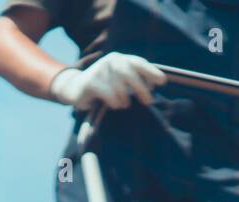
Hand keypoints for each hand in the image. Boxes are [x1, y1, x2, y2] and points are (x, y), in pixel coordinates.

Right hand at [50, 53, 166, 110]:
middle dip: (141, 88)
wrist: (76, 89)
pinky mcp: (89, 82)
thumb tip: (158, 84)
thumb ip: (138, 80)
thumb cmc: (106, 87)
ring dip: (125, 98)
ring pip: (119, 87)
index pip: (138, 62)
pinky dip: (115, 102)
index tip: (162, 82)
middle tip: (149, 102)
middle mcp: (109, 61)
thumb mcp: (121, 81)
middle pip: (129, 73)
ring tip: (125, 104)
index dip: (151, 71)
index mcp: (120, 59)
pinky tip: (114, 105)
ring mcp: (98, 70)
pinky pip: (108, 94)